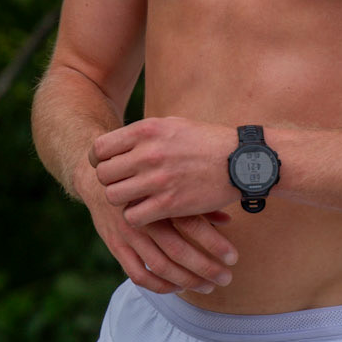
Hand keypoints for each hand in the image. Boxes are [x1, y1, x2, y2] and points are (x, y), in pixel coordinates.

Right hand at [74, 151, 236, 294]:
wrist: (99, 177)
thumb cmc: (145, 179)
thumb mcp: (171, 181)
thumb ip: (197, 202)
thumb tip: (228, 219)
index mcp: (160, 196)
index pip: (193, 225)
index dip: (215, 244)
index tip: (233, 258)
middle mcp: (144, 215)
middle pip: (178, 250)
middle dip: (205, 268)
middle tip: (226, 278)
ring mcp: (127, 233)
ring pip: (160, 266)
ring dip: (186, 280)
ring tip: (208, 286)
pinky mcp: (115, 245)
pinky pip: (137, 273)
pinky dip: (159, 285)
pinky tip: (177, 287)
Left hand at [89, 116, 235, 228]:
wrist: (242, 161)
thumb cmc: (207, 142)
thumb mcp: (173, 125)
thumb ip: (144, 133)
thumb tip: (118, 142)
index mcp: (147, 130)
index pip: (100, 148)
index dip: (99, 160)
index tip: (109, 166)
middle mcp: (148, 153)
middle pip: (104, 174)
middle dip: (110, 181)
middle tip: (124, 184)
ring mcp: (158, 179)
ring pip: (114, 197)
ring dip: (121, 200)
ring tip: (135, 198)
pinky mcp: (169, 204)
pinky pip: (133, 216)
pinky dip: (137, 216)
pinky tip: (148, 211)